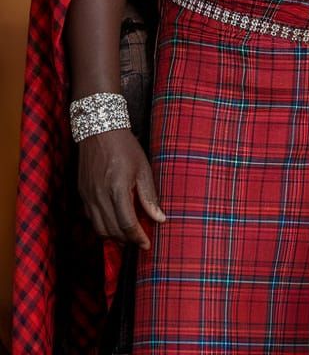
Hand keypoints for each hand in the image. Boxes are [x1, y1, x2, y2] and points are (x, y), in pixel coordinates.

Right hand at [78, 128, 165, 247]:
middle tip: (140, 241)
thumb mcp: (143, 168)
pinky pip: (91, 219)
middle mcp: (99, 197)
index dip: (138, 238)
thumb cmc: (125, 147)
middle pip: (112, 231)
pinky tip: (114, 223)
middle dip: (127, 240)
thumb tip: (160, 218)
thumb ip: (150, 196)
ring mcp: (87, 197)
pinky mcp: (81, 195)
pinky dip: (103, 226)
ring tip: (129, 235)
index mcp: (117, 189)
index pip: (127, 224)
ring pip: (99, 229)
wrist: (100, 132)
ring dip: (114, 236)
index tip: (147, 245)